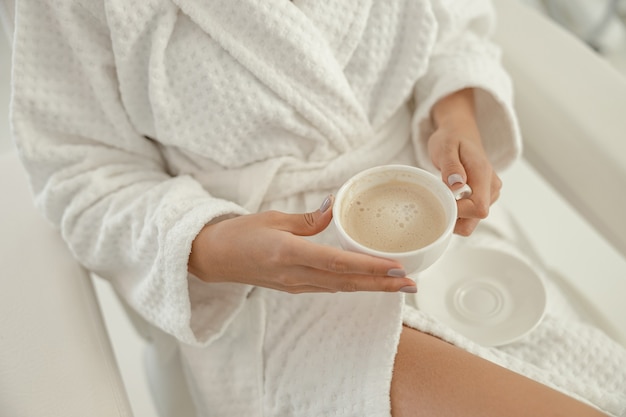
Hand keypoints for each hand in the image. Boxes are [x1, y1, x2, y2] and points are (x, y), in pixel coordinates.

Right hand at [188, 196, 416, 293]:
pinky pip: (329, 288)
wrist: (213, 258)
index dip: (369, 266)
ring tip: (399, 285)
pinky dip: (352, 285)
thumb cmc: (239, 234)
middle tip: (412, 284)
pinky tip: (367, 282)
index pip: (337, 262)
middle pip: (346, 282)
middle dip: (382, 284)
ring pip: (341, 288)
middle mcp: (295, 274)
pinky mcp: (293, 287)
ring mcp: (295, 285)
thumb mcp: (273, 218)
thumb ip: (307, 219)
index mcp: (289, 253)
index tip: (396, 267)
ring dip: (371, 287)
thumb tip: (334, 206)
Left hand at [428, 89, 501, 235]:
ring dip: (456, 216)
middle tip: (438, 202)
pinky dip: (458, 213)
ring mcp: (490, 193)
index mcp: (483, 175)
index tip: (441, 201)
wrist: (460, 132)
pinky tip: (447, 199)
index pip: (478, 208)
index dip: (458, 212)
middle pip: (477, 218)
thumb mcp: (446, 147)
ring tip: (442, 198)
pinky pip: (471, 215)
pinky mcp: (484, 196)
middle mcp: (492, 187)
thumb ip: (451, 167)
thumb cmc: (451, 139)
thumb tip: (457, 185)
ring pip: (473, 220)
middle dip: (456, 218)